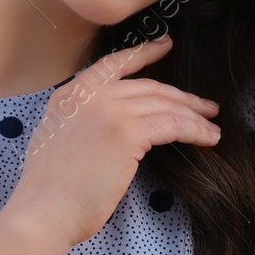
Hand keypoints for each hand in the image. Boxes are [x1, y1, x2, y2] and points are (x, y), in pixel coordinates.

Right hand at [3, 34, 219, 249]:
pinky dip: (195, 131)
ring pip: (165, 105)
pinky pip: (173, 125)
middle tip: (204, 106)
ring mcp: (109, 111)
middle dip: (181, 96)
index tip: (166, 45)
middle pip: (148, 87)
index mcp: (70, 95)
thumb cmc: (50, 189)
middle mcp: (89, 95)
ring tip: (211, 125)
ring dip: (194, 115)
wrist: (44, 209)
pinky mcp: (127, 133)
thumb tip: (111, 125)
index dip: (144, 52)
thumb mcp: (60, 138)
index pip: (113, 64)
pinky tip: (208, 138)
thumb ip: (82, 121)